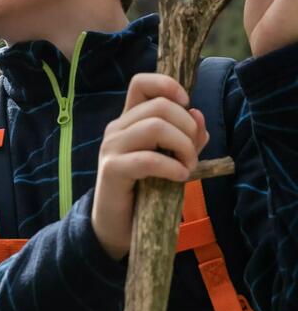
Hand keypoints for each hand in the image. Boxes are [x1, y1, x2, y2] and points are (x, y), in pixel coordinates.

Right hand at [91, 74, 207, 259]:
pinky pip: (148, 159)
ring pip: (156, 126)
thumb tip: (198, 114)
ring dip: (183, 147)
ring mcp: (112, 148)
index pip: (141, 83)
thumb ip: (186, 137)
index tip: (186, 104)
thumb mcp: (172, 159)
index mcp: (130, 120)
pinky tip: (179, 178)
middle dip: (187, 128)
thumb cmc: (145, 190)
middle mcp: (117, 128)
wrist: (116, 226)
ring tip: (186, 167)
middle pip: (159, 106)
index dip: (167, 85)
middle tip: (192, 154)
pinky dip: (172, 167)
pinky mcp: (112, 170)